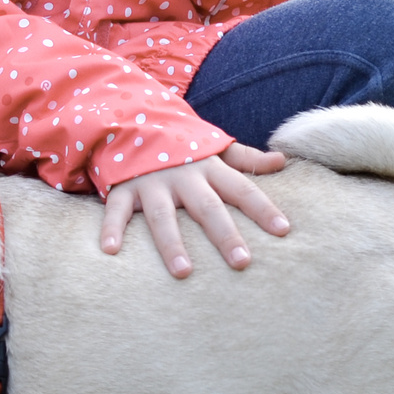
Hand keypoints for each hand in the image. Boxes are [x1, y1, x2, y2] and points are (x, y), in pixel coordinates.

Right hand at [100, 147, 289, 276]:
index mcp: (209, 167)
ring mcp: (152, 183)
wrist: (133, 121)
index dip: (263, 209)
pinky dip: (112, 229)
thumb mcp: (215, 148)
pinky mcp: (124, 189)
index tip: (283, 231)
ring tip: (185, 272)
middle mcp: (183, 176)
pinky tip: (110, 251)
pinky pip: (117, 210)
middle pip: (207, 208)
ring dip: (172, 244)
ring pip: (163, 216)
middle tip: (243, 262)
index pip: (242, 189)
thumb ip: (246, 159)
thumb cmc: (182, 146)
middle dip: (225, 235)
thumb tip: (282, 161)